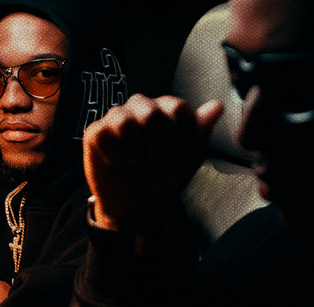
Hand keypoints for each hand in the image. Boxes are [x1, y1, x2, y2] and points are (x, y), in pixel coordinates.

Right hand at [83, 94, 223, 229]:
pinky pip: (105, 134)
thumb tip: (218, 105)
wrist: (137, 208)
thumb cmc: (164, 178)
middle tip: (154, 159)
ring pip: (127, 122)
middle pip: (152, 113)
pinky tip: (117, 164)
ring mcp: (117, 116)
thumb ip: (201, 130)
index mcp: (166, 109)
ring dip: (135, 154)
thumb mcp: (188, 158)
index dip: (181, 136)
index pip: (178, 107)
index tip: (176, 152)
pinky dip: (115, 158)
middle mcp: (141, 106)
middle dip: (157, 145)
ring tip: (135, 163)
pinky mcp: (96, 131)